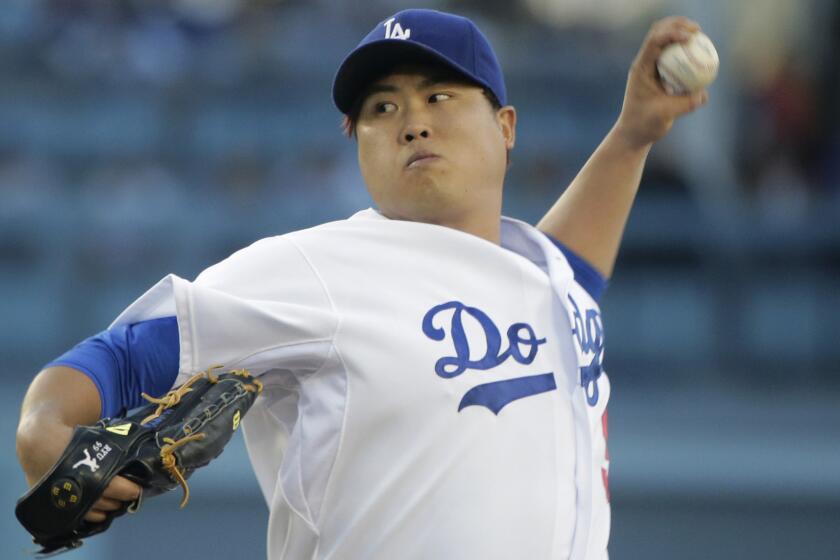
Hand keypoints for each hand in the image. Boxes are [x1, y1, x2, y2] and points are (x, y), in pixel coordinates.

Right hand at [17, 418, 141, 523]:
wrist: (40, 444)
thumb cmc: (74, 440)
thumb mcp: (98, 439)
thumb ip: (117, 449)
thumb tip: (143, 446)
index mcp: (92, 471)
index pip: (119, 488)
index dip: (131, 490)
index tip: (138, 488)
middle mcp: (80, 489)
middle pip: (108, 502)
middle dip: (121, 499)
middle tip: (129, 494)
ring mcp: (68, 500)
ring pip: (96, 512)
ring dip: (109, 507)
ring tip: (116, 500)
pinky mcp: (57, 507)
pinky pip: (81, 517)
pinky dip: (94, 514)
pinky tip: (101, 508)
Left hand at [614, 16, 708, 148]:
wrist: (634, 134)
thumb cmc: (645, 125)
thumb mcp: (664, 115)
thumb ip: (684, 104)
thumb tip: (704, 94)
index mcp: (641, 69)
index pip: (655, 42)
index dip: (672, 33)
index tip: (691, 37)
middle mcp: (645, 64)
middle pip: (659, 33)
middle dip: (678, 25)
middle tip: (698, 30)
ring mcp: (652, 68)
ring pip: (666, 43)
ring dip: (682, 35)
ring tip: (700, 36)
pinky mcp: (661, 75)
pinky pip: (675, 58)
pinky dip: (687, 53)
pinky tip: (702, 55)